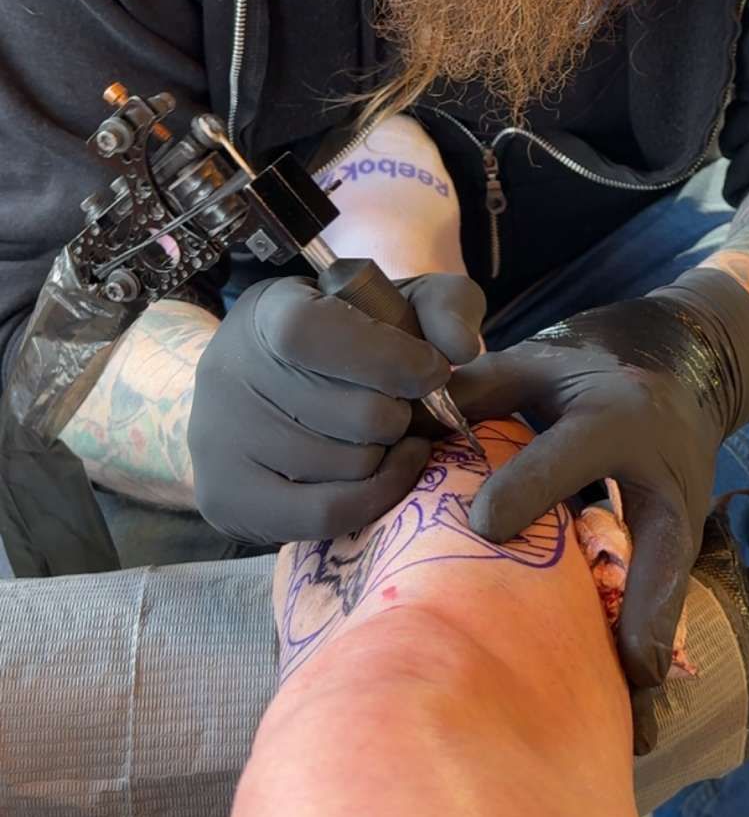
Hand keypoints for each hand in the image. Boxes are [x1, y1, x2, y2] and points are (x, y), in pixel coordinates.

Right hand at [188, 271, 485, 542]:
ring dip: (388, 453)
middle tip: (400, 404)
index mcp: (267, 311)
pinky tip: (393, 468)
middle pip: (352, 415)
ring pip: (349, 466)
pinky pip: (326, 514)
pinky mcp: (227, 497)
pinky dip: (377, 495)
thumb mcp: (400, 302)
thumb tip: (460, 348)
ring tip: (380, 433)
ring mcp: (220, 441)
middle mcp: (228, 373)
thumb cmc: (351, 341)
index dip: (387, 357)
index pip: (311, 334)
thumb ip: (444, 304)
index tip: (435, 370)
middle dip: (400, 413)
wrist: (268, 388)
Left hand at [448, 271, 748, 689]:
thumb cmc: (595, 365)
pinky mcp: (685, 536)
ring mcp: (682, 510)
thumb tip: (411, 429)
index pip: (568, 455)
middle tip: (608, 664)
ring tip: (638, 714)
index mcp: (617, 414)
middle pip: (656, 541)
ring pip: (672, 580)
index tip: (480, 524)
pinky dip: (650, 642)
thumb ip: (482, 391)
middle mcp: (659, 470)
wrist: (687, 362)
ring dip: (653, 641)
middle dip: (633, 603)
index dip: (525, 487)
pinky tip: (634, 702)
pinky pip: (666, 593)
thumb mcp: (543, 359)